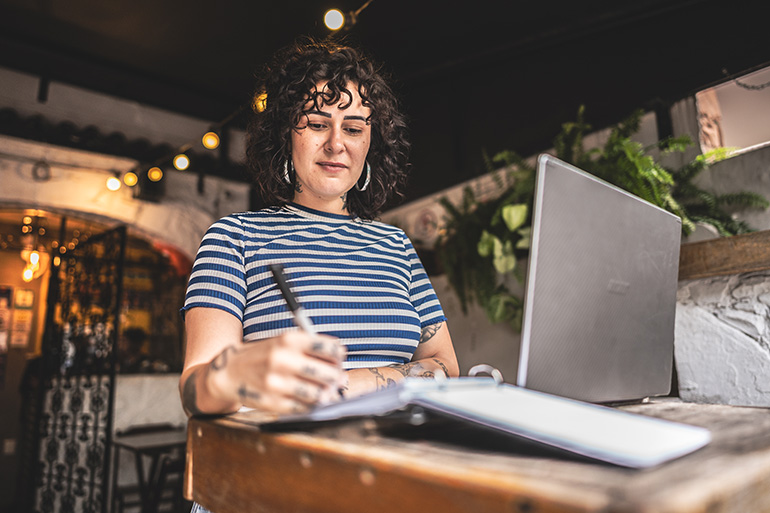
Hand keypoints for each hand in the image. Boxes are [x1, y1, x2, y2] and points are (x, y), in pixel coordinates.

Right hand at [207, 331, 346, 413]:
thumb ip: (310, 349)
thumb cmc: (263, 356)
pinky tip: (309, 399)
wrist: (230, 372)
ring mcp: (276, 383)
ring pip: (318, 393)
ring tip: (326, 391)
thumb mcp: (283, 342)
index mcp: (288, 340)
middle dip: (337, 377)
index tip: (340, 359)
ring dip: (326, 394)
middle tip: (338, 379)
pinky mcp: (273, 403)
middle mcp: (282, 360)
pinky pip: (303, 407)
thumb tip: (340, 362)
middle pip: (327, 373)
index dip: (338, 355)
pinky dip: (311, 405)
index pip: (327, 348)